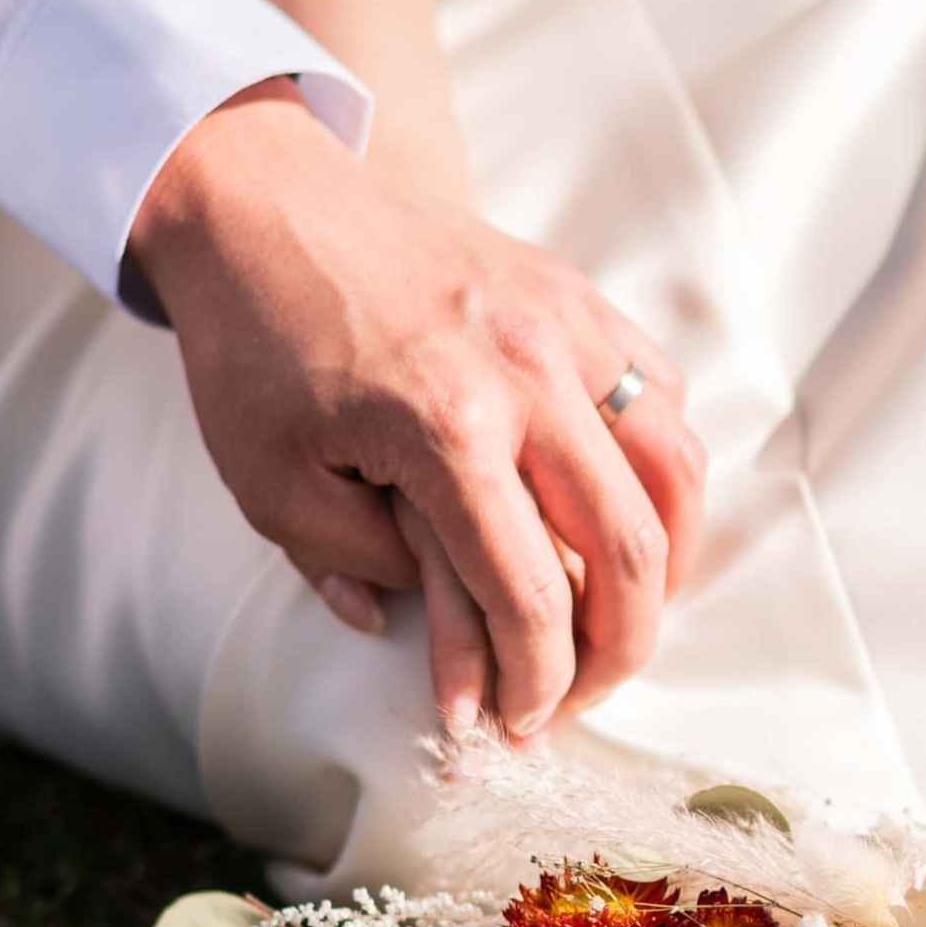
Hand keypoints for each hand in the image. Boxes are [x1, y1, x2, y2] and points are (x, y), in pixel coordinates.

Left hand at [127, 81, 704, 737]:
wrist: (260, 202)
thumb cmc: (252, 347)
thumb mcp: (267, 483)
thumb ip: (347, 570)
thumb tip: (407, 636)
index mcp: (446, 429)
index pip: (532, 593)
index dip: (537, 680)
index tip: (521, 724)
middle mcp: (528, 374)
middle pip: (629, 545)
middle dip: (618, 647)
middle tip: (585, 693)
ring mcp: (566, 325)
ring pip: (673, 467)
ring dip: (665, 561)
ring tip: (626, 614)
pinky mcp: (577, 295)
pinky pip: (660, 393)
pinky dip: (663, 467)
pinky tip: (628, 510)